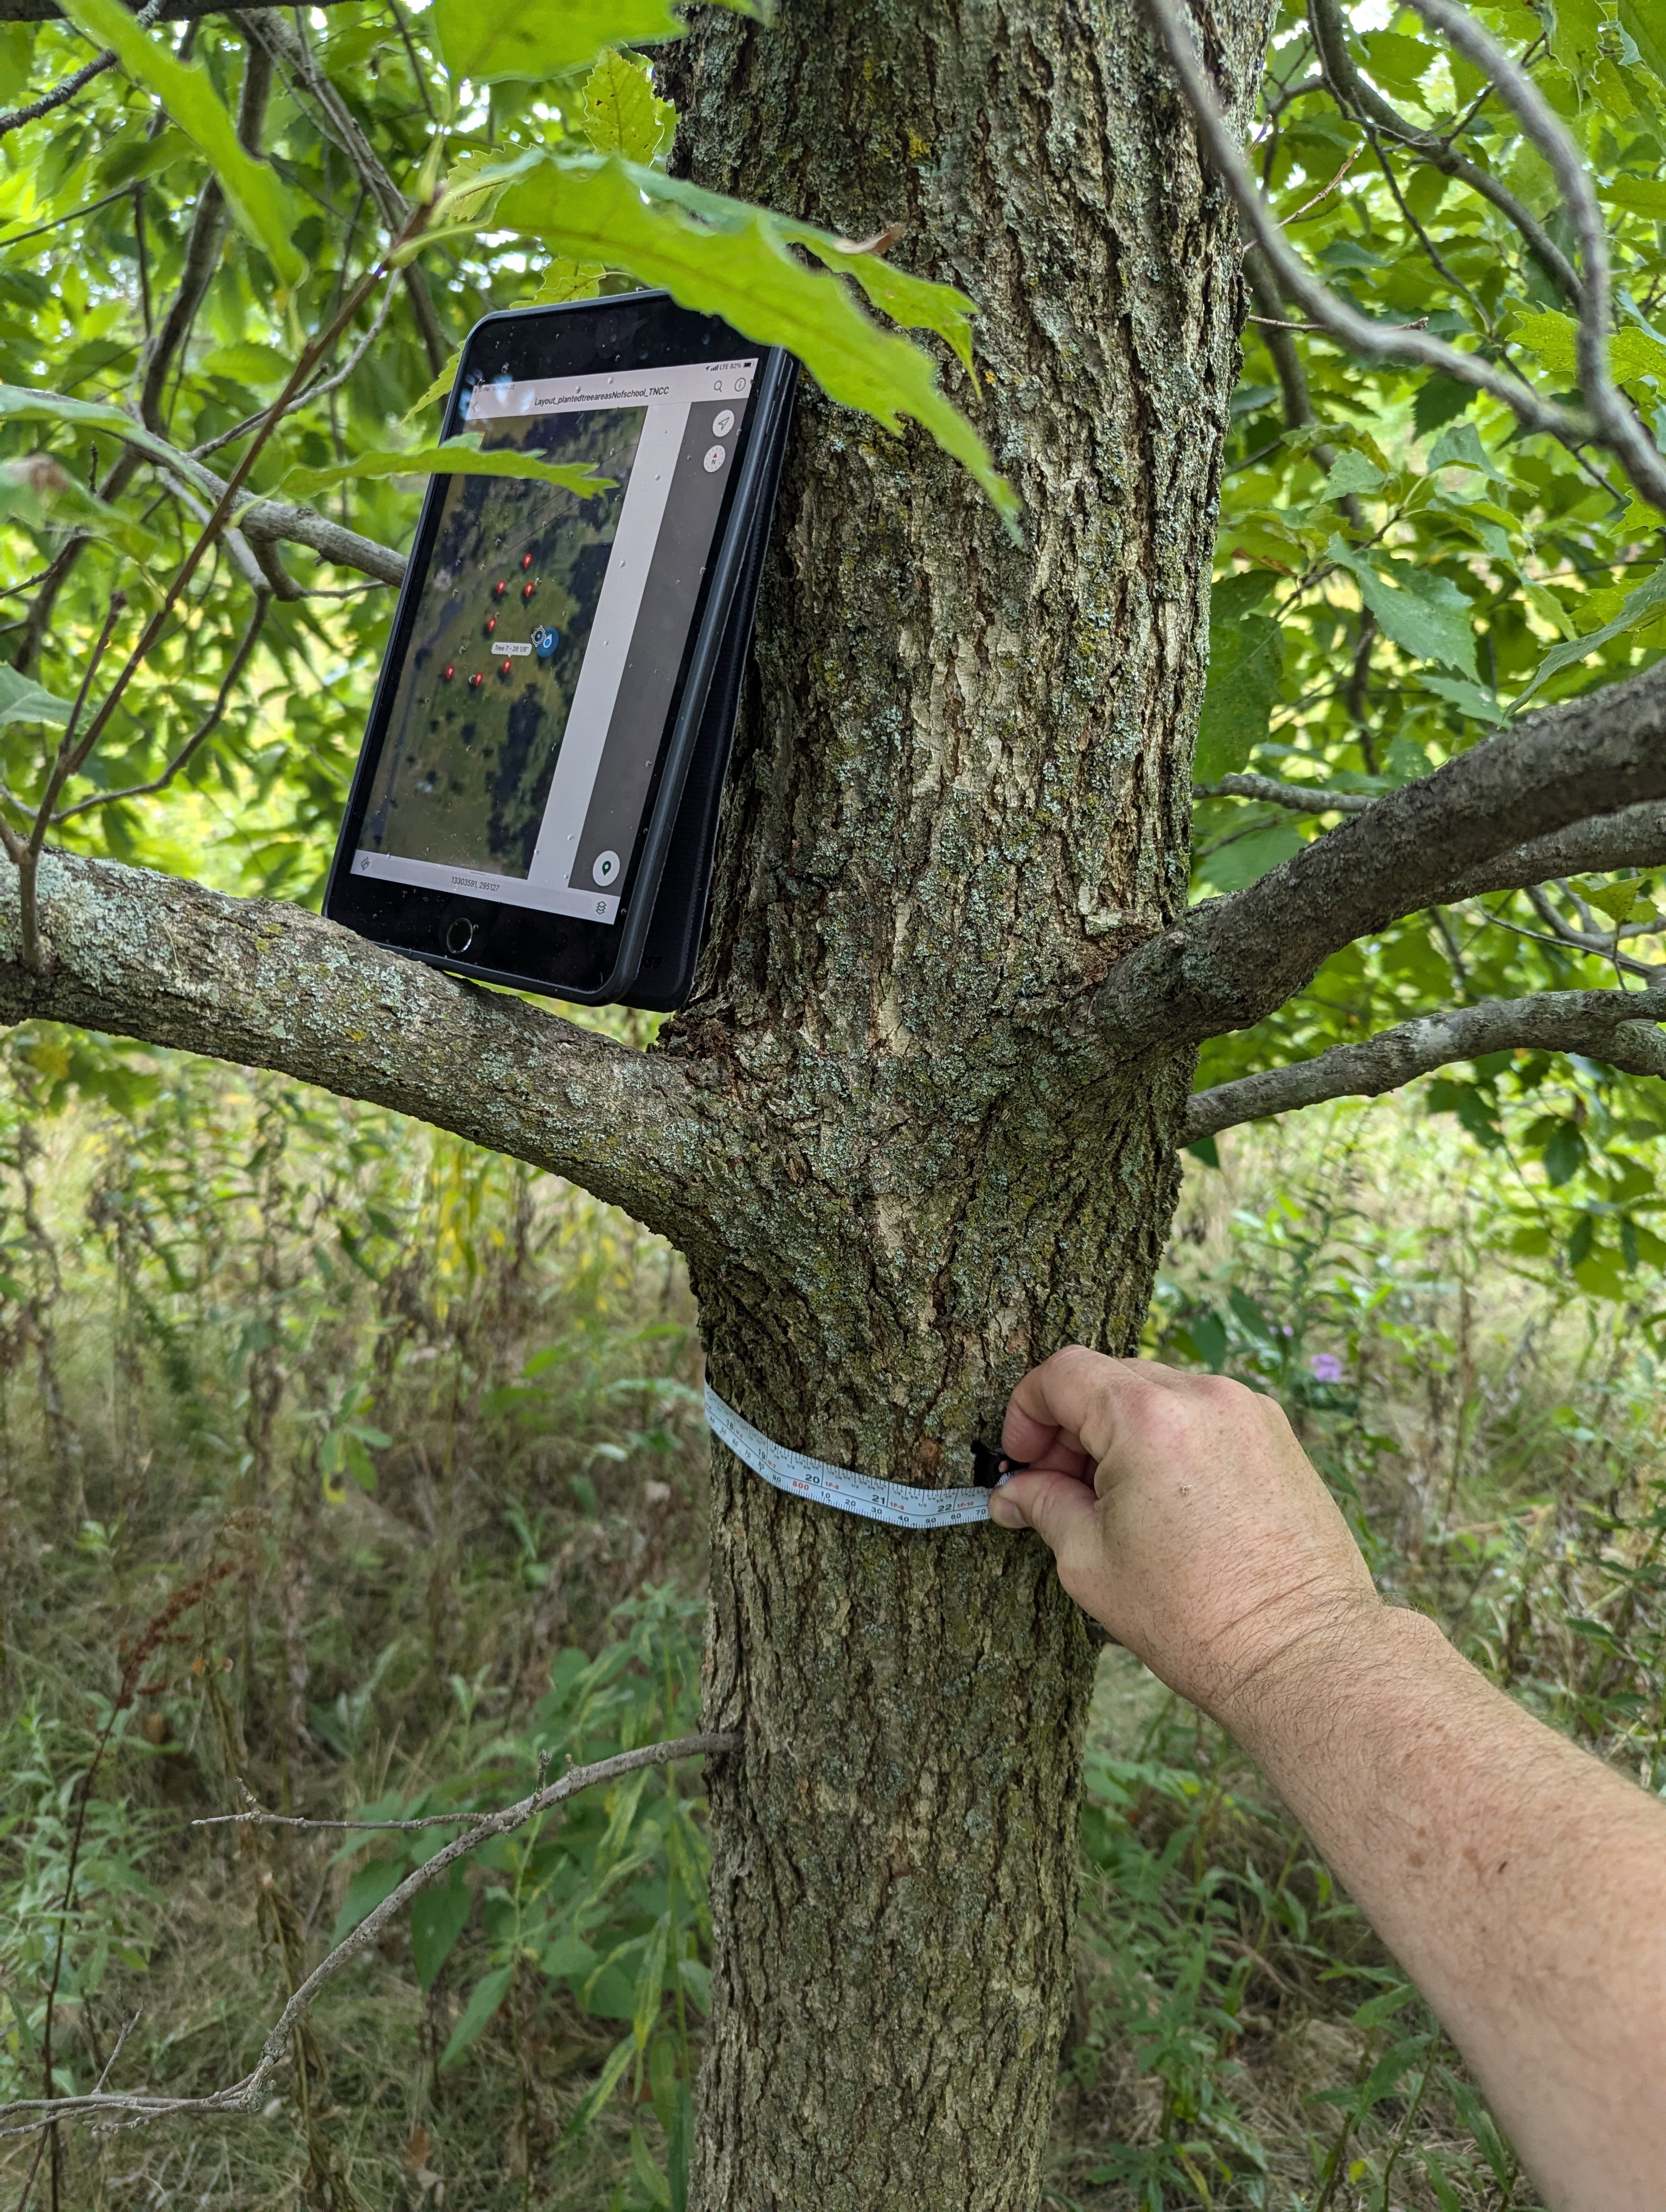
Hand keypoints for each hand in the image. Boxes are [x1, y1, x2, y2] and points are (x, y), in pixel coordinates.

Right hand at [988, 1347, 1380, 1730]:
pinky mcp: (1278, 1434)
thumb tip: (1014, 1492)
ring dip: (1122, 1432)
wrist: (1304, 1654)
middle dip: (1072, 1426)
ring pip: (1159, 1393)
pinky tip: (1169, 1502)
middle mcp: (1203, 1396)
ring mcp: (1249, 1411)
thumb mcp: (1091, 1563)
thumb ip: (1045, 1507)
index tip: (1021, 1460)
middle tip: (1059, 1489)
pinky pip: (1203, 1414)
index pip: (1063, 1373)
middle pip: (1110, 1378)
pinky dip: (1171, 1439)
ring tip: (1118, 1503)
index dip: (1026, 1412)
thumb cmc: (1195, 1618)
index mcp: (1148, 1419)